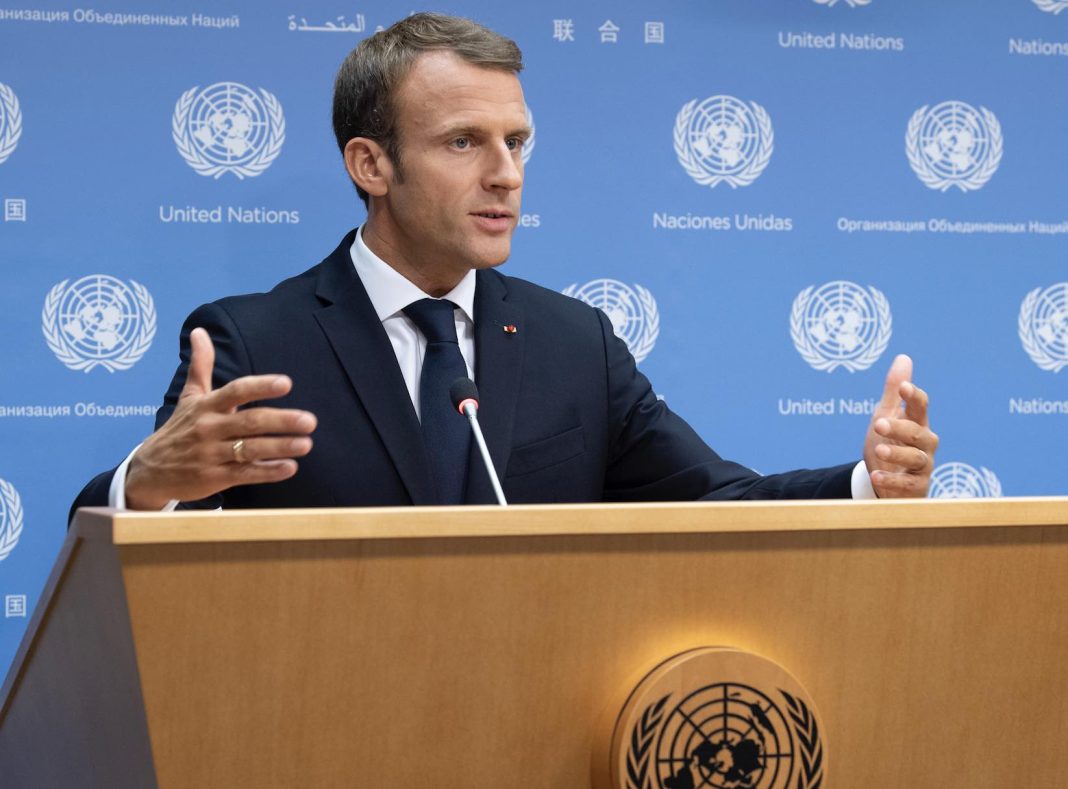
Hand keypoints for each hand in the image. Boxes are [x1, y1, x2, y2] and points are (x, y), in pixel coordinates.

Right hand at [124, 328, 316, 509]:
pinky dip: (268, 472)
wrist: (151, 470)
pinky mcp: (214, 478)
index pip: (236, 391)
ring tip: (306, 444)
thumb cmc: (180, 429)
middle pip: (249, 422)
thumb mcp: (189, 396)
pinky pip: (245, 474)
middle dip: (281, 421)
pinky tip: (290, 468)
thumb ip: (201, 365)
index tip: (286, 383)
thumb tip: (200, 331)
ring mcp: (211, 455)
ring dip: (280, 447)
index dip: (261, 387)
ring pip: (250, 449)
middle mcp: (209, 428)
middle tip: (310, 421)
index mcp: (206, 405)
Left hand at [862, 354, 937, 497]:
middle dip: (900, 427)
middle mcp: (924, 444)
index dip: (914, 397)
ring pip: (916, 458)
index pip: (921, 407)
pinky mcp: (915, 486)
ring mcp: (922, 466)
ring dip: (897, 453)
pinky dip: (892, 480)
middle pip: (918, 433)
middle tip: (878, 423)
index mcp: (917, 422)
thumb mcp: (887, 414)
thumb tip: (903, 357)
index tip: (904, 387)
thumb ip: (894, 391)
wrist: (888, 478)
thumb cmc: (891, 441)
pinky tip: (875, 475)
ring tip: (878, 449)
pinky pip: (907, 484)